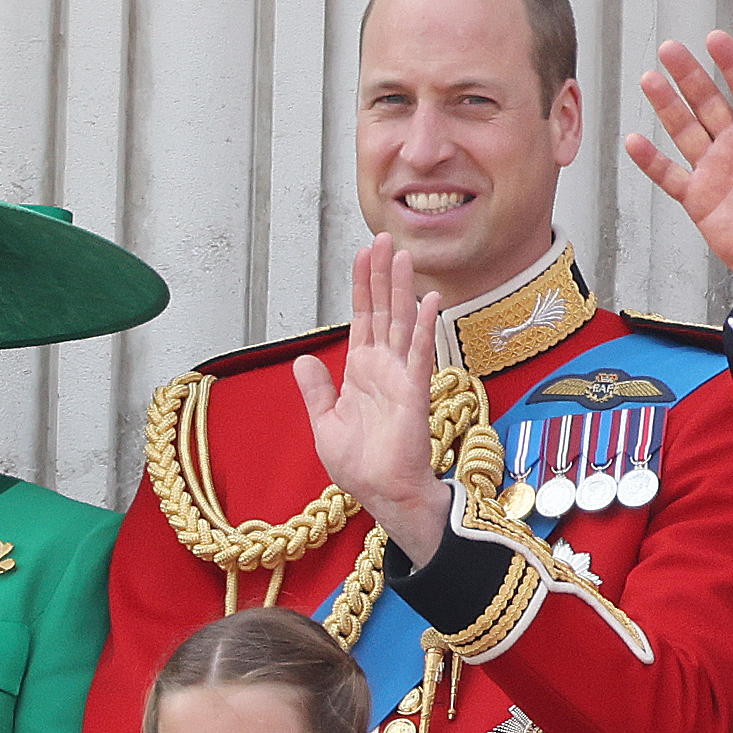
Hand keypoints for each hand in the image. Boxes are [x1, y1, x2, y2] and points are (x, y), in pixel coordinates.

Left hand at [294, 240, 450, 561]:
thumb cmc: (360, 466)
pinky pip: (420, 353)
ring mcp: (401, 377)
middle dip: (381, 275)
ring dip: (401, 289)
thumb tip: (304, 360)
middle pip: (383, 311)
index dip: (362, 287)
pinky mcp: (414, 392)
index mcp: (361, 372)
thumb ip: (316, 390)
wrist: (381, 493)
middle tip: (383, 239)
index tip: (363, 256)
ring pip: (402, 323)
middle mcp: (383, 368)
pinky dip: (424, 326)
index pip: (362, 319)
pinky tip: (428, 300)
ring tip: (402, 256)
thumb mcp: (324, 423)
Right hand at [623, 31, 732, 333]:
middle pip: (707, 100)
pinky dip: (651, 160)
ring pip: (684, 129)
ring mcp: (714, 168)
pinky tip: (635, 142)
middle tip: (670, 49)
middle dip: (689, 74)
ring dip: (666, 105)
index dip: (731, 63)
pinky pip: (669, 174)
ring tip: (649, 80)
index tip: (715, 40)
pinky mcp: (698, 196)